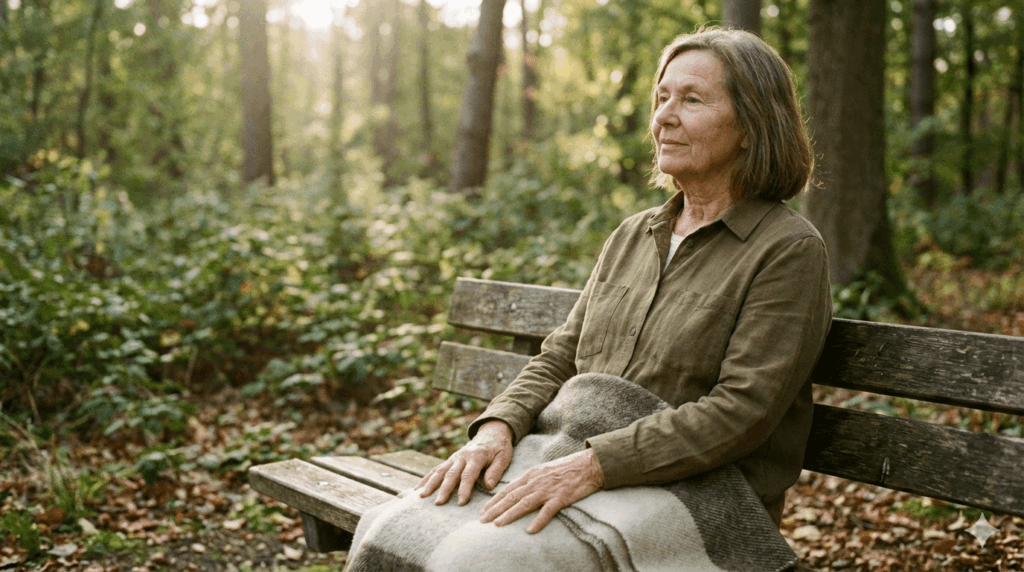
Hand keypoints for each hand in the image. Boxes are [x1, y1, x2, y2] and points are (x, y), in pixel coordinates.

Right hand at [416, 420, 512, 505]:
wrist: (491, 432)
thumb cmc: (499, 448)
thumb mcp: (503, 457)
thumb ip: (496, 471)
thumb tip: (489, 486)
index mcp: (477, 456)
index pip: (468, 474)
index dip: (464, 489)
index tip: (461, 503)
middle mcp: (462, 456)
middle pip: (451, 474)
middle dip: (444, 489)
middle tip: (438, 504)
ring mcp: (454, 458)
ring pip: (439, 471)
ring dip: (430, 484)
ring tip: (421, 497)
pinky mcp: (449, 461)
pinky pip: (436, 470)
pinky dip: (426, 479)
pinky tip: (417, 490)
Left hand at [479, 448, 603, 533]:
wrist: (588, 464)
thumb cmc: (566, 469)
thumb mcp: (543, 471)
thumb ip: (530, 481)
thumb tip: (516, 492)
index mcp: (530, 475)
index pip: (507, 490)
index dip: (493, 501)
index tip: (482, 511)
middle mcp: (536, 482)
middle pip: (511, 497)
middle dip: (495, 509)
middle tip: (482, 520)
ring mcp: (548, 489)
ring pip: (525, 503)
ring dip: (510, 514)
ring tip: (498, 525)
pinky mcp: (561, 497)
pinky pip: (548, 510)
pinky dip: (538, 520)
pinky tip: (530, 530)